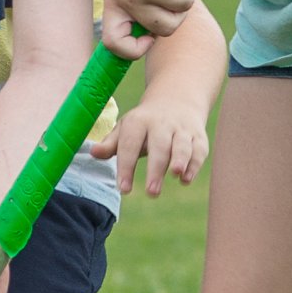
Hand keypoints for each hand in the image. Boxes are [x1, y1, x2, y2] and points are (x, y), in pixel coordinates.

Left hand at [93, 91, 211, 196]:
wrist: (175, 100)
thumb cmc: (143, 124)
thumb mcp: (125, 129)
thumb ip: (111, 144)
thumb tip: (93, 153)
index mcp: (138, 122)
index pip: (130, 145)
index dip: (126, 167)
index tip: (124, 189)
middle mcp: (161, 124)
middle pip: (159, 146)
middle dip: (156, 169)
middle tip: (151, 192)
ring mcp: (182, 129)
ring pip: (182, 145)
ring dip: (180, 159)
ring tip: (175, 176)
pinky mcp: (198, 137)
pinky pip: (198, 150)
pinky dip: (194, 164)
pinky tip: (186, 179)